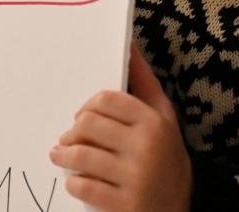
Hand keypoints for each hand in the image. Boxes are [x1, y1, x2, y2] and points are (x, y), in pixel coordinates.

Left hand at [49, 43, 191, 210]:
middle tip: (66, 138)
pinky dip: (73, 182)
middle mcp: (146, 147)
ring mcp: (135, 177)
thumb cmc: (166, 156)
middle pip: (88, 124)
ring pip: (81, 154)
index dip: (87, 106)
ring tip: (59, 155)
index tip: (81, 116)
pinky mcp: (125, 204)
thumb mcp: (164, 117)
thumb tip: (130, 45)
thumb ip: (144, 82)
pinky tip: (74, 180)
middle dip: (72, 131)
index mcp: (154, 122)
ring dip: (63, 155)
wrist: (179, 211)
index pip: (106, 99)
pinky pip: (84, 186)